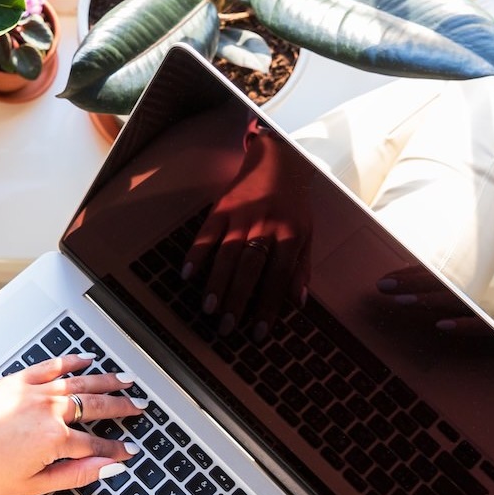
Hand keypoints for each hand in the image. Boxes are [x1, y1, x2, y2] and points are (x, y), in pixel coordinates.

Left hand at [0, 354, 144, 494]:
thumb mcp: (33, 485)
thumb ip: (74, 474)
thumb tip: (104, 469)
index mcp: (54, 439)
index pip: (96, 444)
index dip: (115, 449)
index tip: (128, 450)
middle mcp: (47, 410)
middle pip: (96, 406)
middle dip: (122, 407)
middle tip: (139, 407)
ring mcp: (31, 391)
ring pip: (80, 382)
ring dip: (106, 381)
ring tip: (125, 380)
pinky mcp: (15, 380)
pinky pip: (51, 366)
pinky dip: (71, 361)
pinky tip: (85, 360)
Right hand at [182, 123, 312, 338]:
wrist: (277, 162)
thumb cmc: (294, 205)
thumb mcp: (307, 234)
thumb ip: (301, 268)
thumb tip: (298, 304)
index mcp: (289, 236)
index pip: (277, 278)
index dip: (268, 306)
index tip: (259, 333)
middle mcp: (264, 226)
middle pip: (249, 268)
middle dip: (238, 300)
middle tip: (227, 327)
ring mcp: (240, 216)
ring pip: (226, 254)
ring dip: (216, 283)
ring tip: (208, 309)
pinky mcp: (221, 208)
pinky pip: (206, 233)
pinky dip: (195, 254)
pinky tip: (186, 275)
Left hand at [372, 265, 483, 334]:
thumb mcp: (471, 310)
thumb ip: (447, 300)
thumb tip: (411, 293)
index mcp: (472, 286)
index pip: (438, 274)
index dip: (411, 274)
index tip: (386, 278)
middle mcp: (482, 293)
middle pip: (442, 283)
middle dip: (410, 282)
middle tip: (383, 285)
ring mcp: (493, 309)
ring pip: (456, 300)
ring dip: (427, 299)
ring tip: (402, 301)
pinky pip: (482, 326)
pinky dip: (463, 324)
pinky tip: (442, 326)